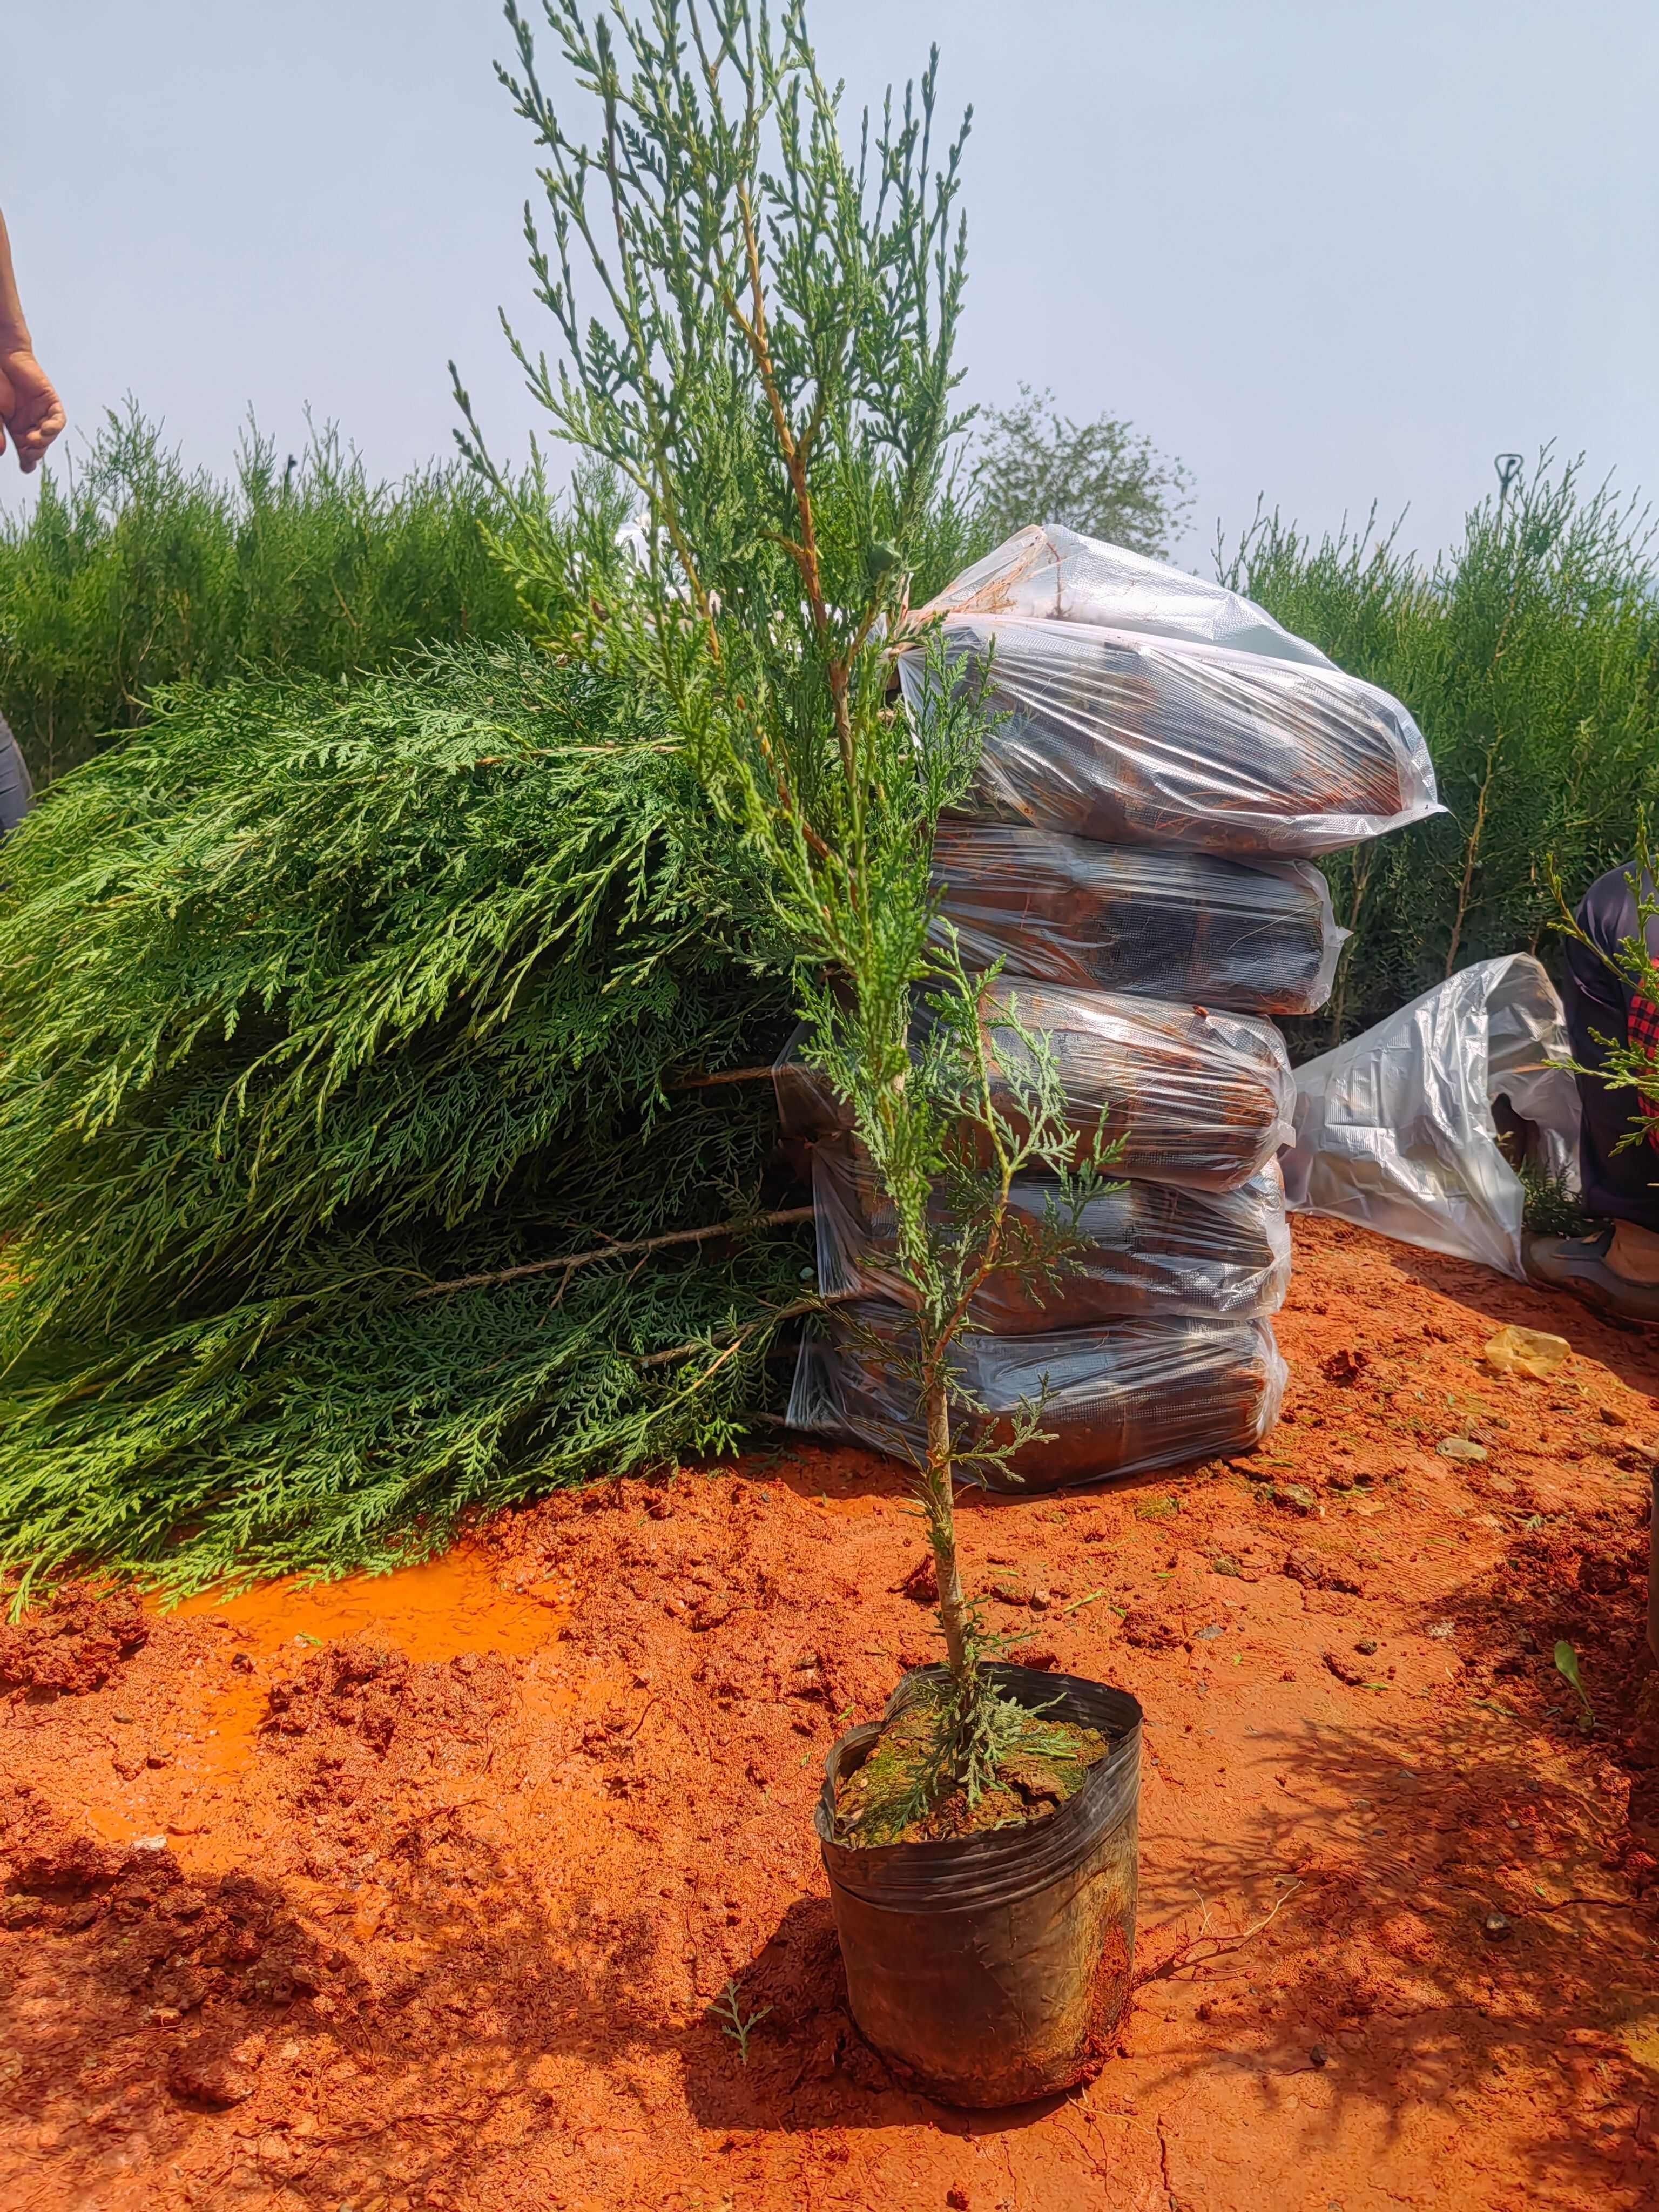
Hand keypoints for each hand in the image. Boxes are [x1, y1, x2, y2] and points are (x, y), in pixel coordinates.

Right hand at [0, 345, 65, 471]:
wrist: (1, 357)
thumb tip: (1, 451)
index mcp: (15, 429)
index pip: (25, 452)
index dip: (28, 462)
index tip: (26, 467)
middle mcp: (30, 424)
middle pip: (38, 447)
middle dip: (34, 453)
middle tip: (27, 454)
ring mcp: (41, 413)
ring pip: (48, 436)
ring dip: (42, 442)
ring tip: (32, 441)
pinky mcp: (50, 402)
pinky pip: (58, 420)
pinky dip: (54, 427)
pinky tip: (46, 430)